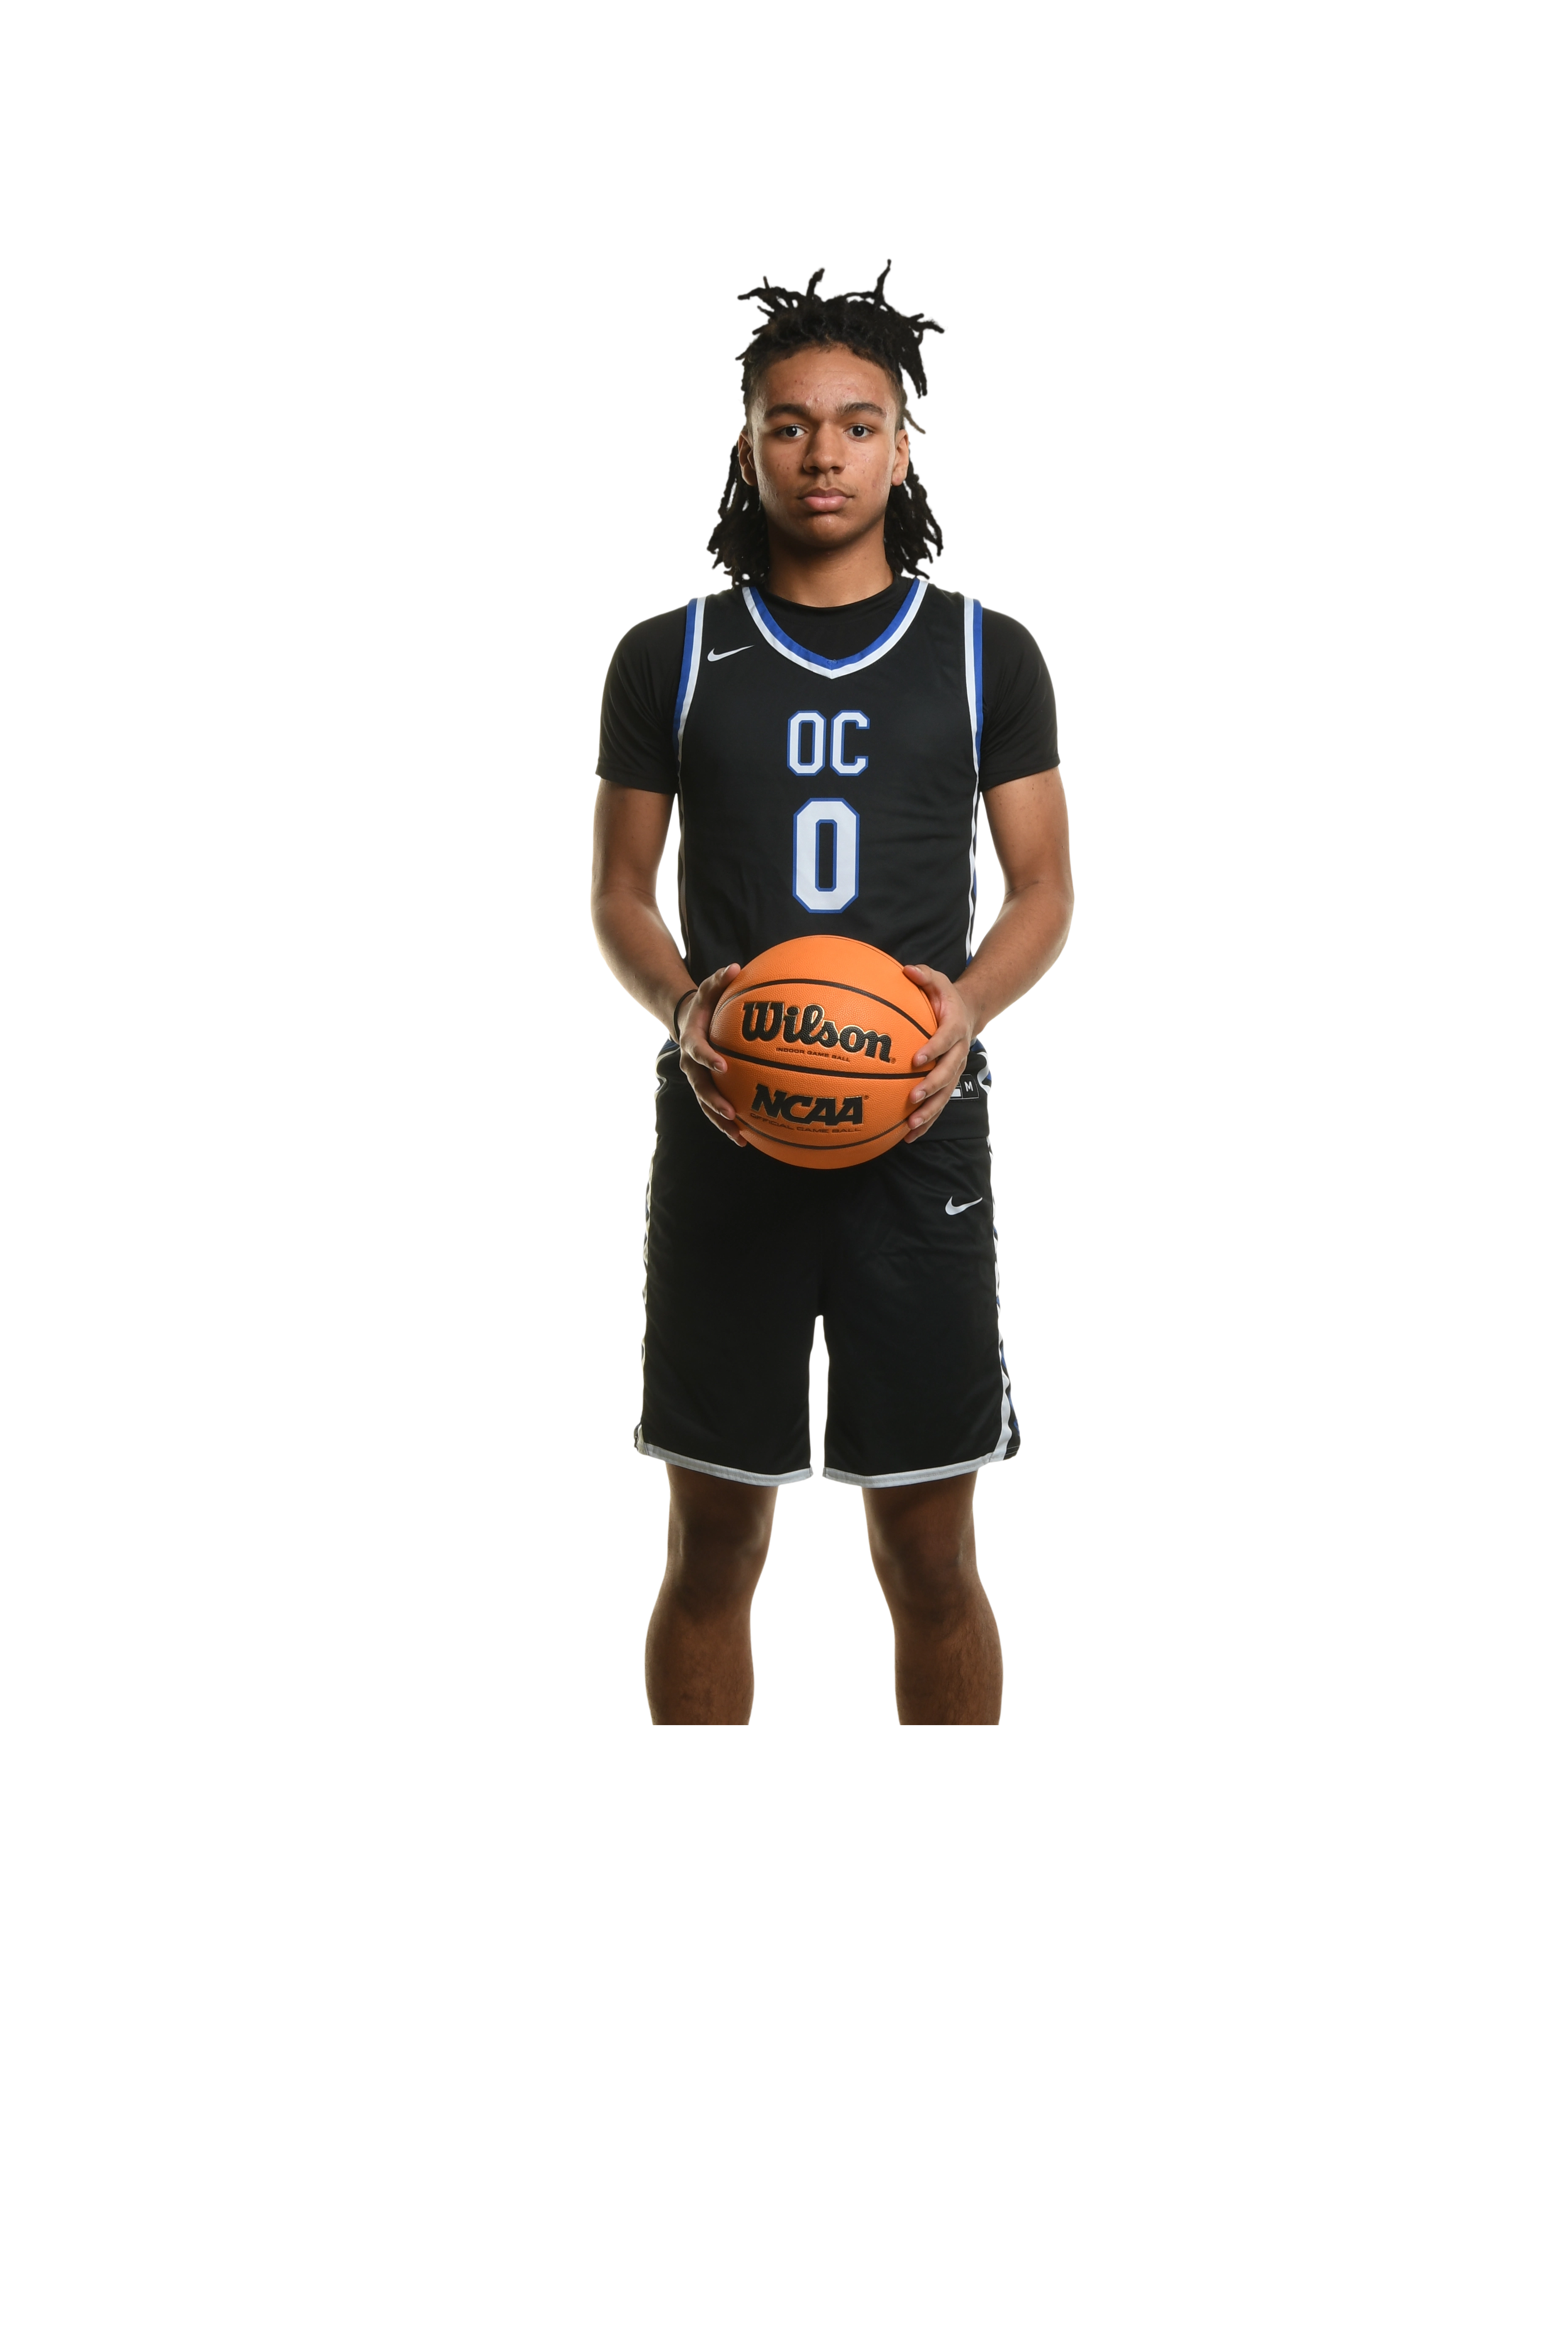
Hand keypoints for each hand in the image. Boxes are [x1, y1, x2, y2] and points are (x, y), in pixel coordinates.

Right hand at [678, 964, 746, 1145]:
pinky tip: (744, 1138)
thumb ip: (719, 979)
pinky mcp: (706, 1088)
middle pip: (699, 1086)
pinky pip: (714, 1108)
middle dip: (714, 1101)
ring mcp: (697, 1078)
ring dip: (720, 1121)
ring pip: (705, 1104)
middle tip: (731, 1113)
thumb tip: (735, 967)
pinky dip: (726, 1123)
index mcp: (691, 1040)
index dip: (707, 1058)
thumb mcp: (709, 988)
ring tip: (738, 1136)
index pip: (697, 1050)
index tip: (722, 1065)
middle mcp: (690, 1063)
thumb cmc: (705, 1003)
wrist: (687, 1021)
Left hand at [901, 964, 974, 1140]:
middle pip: (947, 1073)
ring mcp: (954, 1070)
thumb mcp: (938, 980)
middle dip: (930, 1087)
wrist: (969, 1013)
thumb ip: (924, 976)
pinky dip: (926, 1121)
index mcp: (955, 1028)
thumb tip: (906, 970)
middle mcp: (958, 1052)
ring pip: (945, 1095)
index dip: (933, 1049)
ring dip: (929, 1111)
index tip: (916, 1059)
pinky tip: (908, 1136)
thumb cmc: (947, 997)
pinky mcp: (949, 1082)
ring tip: (911, 1126)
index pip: (944, 1040)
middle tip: (913, 1098)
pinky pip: (939, 1104)